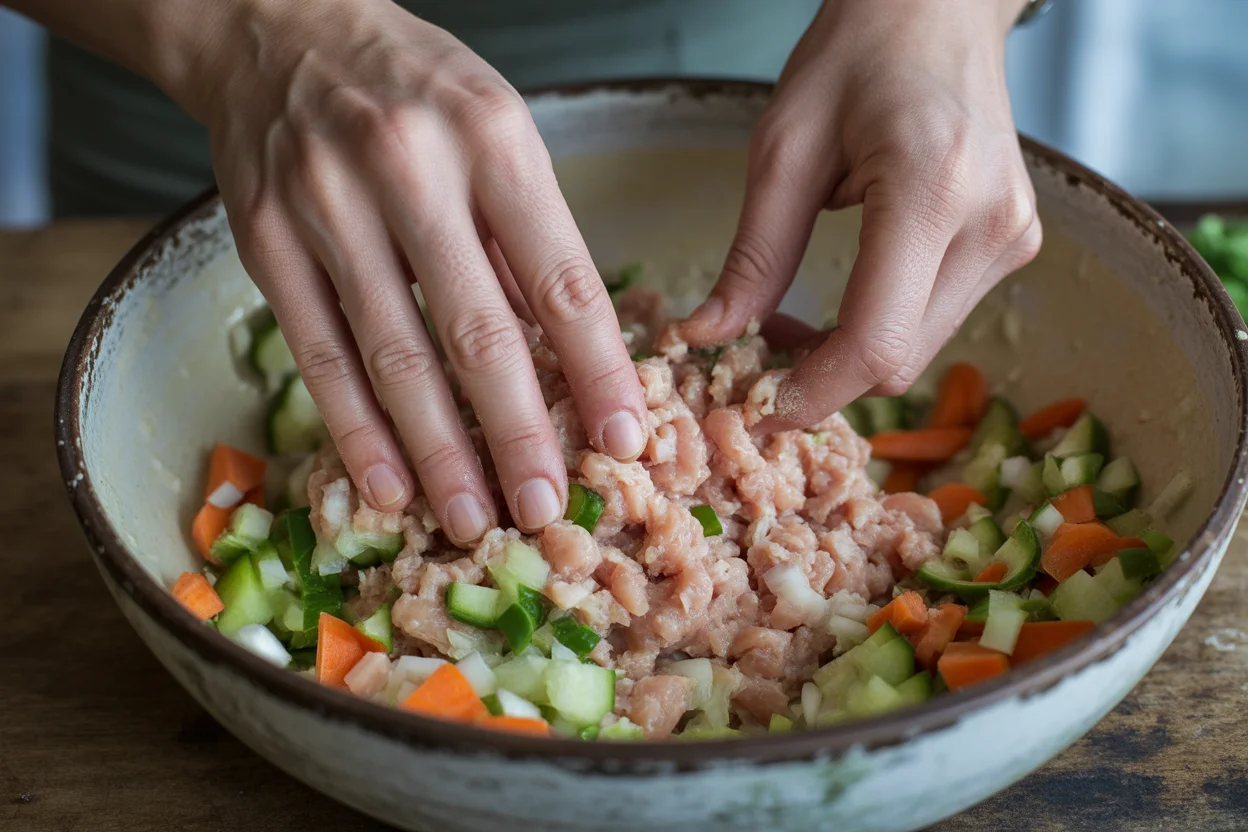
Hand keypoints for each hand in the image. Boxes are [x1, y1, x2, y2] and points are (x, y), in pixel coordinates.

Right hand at [179, 0, 647, 541]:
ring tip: (474, 518)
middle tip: (545, 507)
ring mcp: (328, 208)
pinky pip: (320, 355)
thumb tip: (564, 355)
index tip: (624, 439)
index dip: (596, 369)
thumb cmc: (413, 88)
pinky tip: (389, 485)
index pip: (561, 277)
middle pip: (476, 330)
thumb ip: (527, 236)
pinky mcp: (267, 242)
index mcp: (493, 139)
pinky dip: (357, 430)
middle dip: (518, 432)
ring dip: (438, 452)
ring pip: (393, 356)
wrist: (277, 27)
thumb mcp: (496, 130)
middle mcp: (409, 171)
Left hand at [683, 0, 1040, 427]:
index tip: (756, 409)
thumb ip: (754, 255)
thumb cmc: (855, 57)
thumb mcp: (782, 147)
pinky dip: (883, 331)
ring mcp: (1013, 237)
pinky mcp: (1014, 243)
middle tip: (759, 355)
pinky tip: (846, 301)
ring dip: (851, 358)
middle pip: (898, 362)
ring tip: (794, 323)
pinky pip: (937, 321)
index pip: (874, 342)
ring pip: (919, 352)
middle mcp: (990, 223)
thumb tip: (708, 337)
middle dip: (822, 379)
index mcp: (931, 190)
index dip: (810, 393)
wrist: (937, 10)